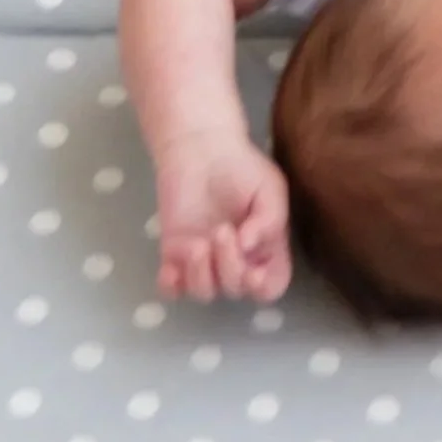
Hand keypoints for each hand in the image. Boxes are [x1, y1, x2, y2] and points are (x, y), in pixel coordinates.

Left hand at [155, 135, 291, 303]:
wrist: (203, 148)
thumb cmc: (243, 168)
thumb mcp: (270, 188)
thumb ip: (269, 220)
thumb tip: (248, 247)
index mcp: (264, 250)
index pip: (270, 285)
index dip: (263, 288)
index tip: (252, 272)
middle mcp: (235, 261)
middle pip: (235, 289)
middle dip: (229, 267)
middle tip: (222, 231)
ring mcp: (204, 261)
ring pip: (203, 293)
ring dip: (201, 275)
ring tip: (197, 245)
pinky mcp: (175, 255)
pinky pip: (171, 288)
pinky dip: (171, 285)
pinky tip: (171, 267)